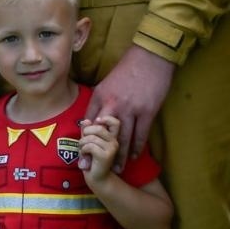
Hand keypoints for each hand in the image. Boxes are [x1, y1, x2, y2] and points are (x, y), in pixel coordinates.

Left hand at [78, 115, 121, 183]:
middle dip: (85, 134)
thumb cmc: (91, 158)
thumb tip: (86, 120)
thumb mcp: (87, 141)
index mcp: (112, 136)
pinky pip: (90, 146)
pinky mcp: (106, 155)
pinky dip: (83, 150)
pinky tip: (85, 156)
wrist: (96, 177)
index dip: (105, 119)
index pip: (114, 121)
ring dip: (82, 144)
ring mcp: (112, 148)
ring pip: (91, 137)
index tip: (96, 123)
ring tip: (84, 151)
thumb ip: (87, 131)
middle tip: (84, 144)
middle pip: (97, 127)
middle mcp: (115, 141)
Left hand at [84, 45, 173, 166]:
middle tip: (90, 169)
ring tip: (115, 170)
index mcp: (100, 96)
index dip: (83, 139)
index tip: (79, 154)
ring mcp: (130, 109)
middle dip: (95, 152)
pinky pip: (141, 134)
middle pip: (102, 134)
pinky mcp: (147, 112)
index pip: (87, 121)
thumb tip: (92, 118)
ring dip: (118, 156)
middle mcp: (112, 104)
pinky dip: (136, 147)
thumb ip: (100, 101)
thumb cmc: (127, 70)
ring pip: (122, 138)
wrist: (150, 58)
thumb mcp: (106, 83)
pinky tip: (133, 157)